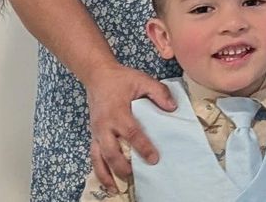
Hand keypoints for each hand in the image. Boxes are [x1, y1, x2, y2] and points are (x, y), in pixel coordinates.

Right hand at [85, 62, 175, 193]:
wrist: (98, 76)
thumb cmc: (121, 79)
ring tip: (117, 188)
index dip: (143, 147)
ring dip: (107, 175)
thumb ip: (158, 92)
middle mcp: (104, 126)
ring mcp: (96, 132)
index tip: (154, 159)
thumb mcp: (142, 80)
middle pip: (112, 152)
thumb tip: (172, 108)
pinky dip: (99, 170)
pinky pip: (94, 156)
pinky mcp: (93, 135)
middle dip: (124, 167)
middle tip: (138, 176)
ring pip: (99, 158)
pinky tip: (106, 180)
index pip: (132, 134)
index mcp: (118, 113)